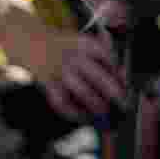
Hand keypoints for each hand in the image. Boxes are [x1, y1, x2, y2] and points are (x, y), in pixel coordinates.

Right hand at [4, 18, 125, 121]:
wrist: (33, 42)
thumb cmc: (66, 46)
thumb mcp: (84, 40)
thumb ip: (104, 52)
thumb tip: (121, 73)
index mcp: (86, 44)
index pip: (108, 58)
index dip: (119, 73)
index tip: (126, 84)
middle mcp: (74, 57)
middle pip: (98, 77)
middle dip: (113, 92)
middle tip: (122, 103)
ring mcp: (61, 70)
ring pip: (82, 91)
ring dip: (95, 105)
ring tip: (104, 112)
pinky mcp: (48, 83)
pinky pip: (61, 102)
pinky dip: (72, 113)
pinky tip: (82, 117)